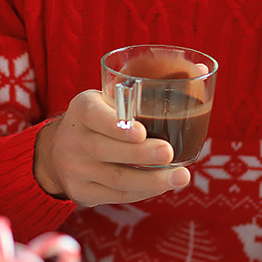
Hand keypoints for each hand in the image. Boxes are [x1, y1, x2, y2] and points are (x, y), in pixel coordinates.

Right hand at [33, 89, 189, 205]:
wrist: (59, 150)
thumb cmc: (101, 119)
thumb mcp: (110, 98)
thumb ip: (148, 88)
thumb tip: (202, 66)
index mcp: (81, 108)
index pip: (93, 114)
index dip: (116, 125)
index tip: (141, 131)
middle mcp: (73, 138)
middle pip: (106, 150)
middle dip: (141, 154)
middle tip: (169, 152)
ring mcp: (74, 168)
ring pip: (116, 178)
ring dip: (151, 179)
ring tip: (181, 176)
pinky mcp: (81, 192)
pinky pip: (116, 195)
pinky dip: (143, 191)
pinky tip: (163, 185)